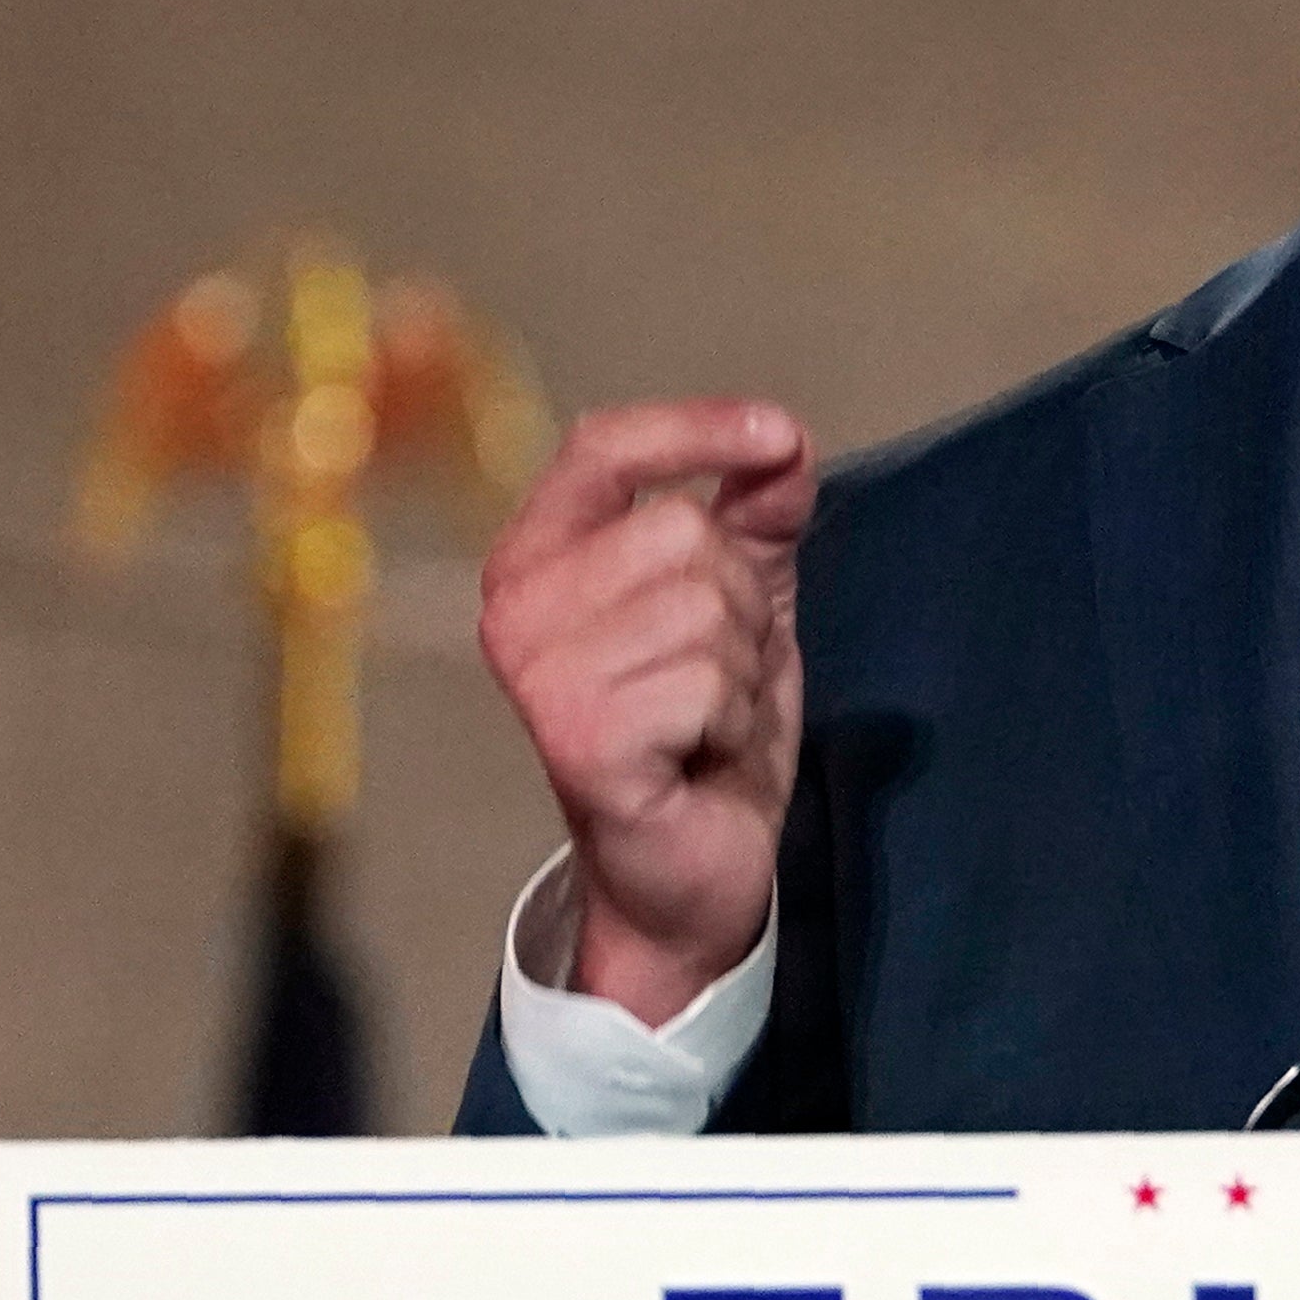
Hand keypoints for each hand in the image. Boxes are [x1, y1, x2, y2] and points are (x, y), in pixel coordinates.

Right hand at [478, 398, 812, 1024]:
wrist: (688, 870)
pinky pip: (709, 683)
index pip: (601, 448)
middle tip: (716, 677)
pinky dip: (733, 722)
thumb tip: (784, 442)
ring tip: (706, 720)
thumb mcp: (740, 603)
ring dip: (741, 670)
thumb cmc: (701, 732)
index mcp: (536, 559)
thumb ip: (757, 517)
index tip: (778, 437)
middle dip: (741, 604)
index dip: (696, 428)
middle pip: (684, 532)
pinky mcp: (578, 739)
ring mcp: (539, 677)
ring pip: (705, 608)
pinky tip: (698, 757)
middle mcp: (515, 608)